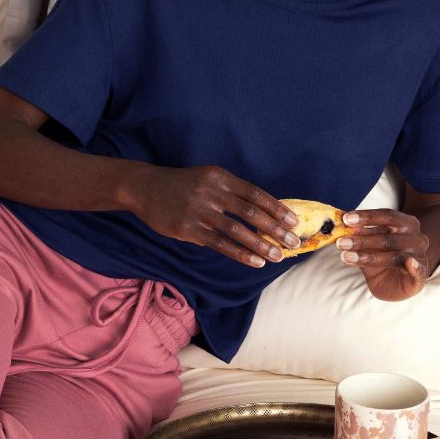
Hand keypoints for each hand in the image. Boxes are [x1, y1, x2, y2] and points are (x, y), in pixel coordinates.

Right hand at [121, 163, 302, 267]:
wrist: (146, 188)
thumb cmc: (183, 185)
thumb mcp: (208, 178)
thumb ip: (232, 192)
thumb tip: (264, 213)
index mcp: (220, 177)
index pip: (255, 193)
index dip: (276, 208)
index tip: (294, 221)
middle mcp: (211, 192)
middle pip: (251, 213)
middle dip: (275, 229)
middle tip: (293, 241)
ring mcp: (199, 211)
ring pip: (238, 231)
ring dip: (261, 245)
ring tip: (278, 256)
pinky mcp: (189, 230)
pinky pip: (220, 244)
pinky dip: (241, 254)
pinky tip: (256, 261)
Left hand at [336, 208, 429, 301]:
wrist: (396, 282)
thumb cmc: (381, 258)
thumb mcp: (368, 244)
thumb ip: (360, 234)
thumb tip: (342, 223)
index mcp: (405, 223)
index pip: (387, 215)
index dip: (366, 216)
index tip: (346, 219)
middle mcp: (415, 237)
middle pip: (387, 236)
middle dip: (362, 239)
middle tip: (341, 243)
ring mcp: (420, 256)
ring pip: (395, 255)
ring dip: (368, 256)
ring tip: (346, 257)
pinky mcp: (421, 275)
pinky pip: (419, 271)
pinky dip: (415, 267)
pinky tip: (409, 264)